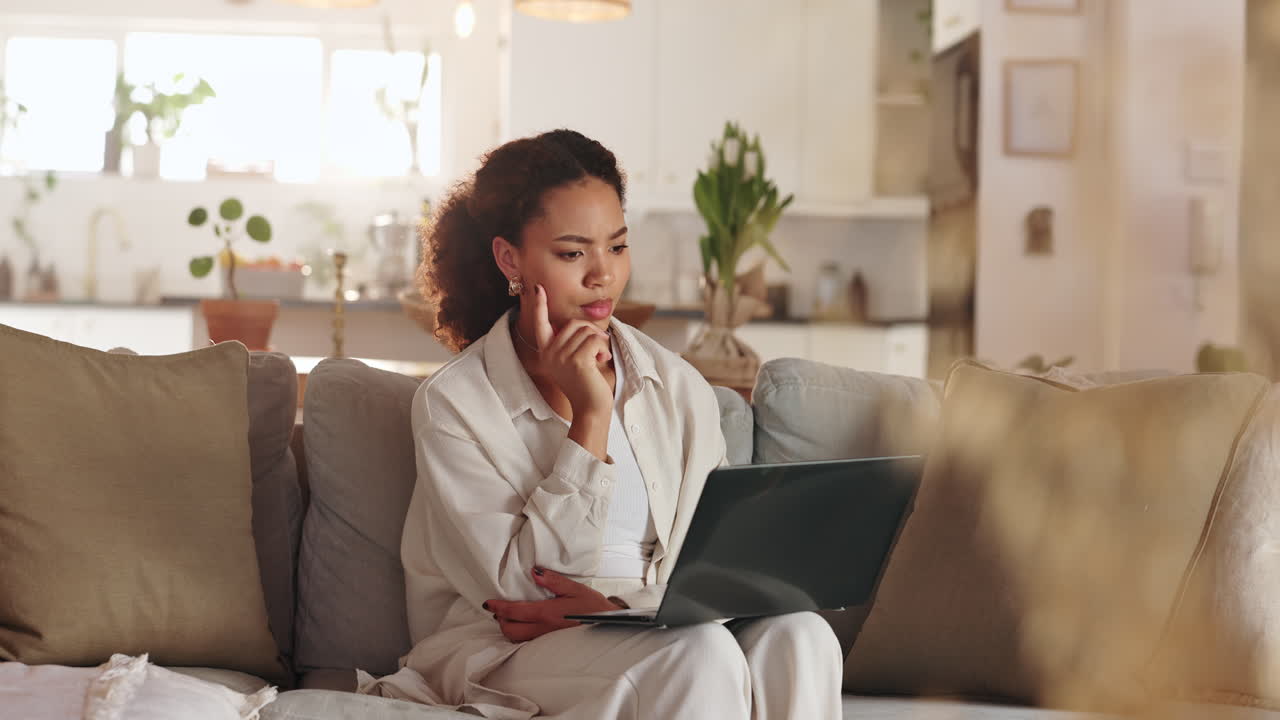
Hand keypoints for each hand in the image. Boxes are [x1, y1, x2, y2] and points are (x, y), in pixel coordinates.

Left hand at [484, 568, 621, 642]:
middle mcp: (543, 630)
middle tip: (498, 609)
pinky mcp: (550, 647)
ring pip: (516, 640)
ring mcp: (545, 641)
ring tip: (508, 617)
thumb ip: (553, 580)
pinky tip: (522, 627)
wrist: (608, 626)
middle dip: (500, 620)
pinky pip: (527, 644)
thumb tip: (534, 571)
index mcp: (546, 614)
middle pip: (510, 630)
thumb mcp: (575, 588)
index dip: (498, 608)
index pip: (514, 612)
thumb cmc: (592, 607)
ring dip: (508, 629)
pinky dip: (519, 636)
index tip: (488, 603)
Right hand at [531, 284, 612, 417]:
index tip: (538, 287)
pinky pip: (593, 340)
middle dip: (591, 332)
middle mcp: (549, 353)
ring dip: (599, 341)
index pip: (540, 324)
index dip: (540, 305)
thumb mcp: (573, 361)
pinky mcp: (576, 361)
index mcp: (546, 352)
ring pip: (586, 331)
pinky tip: (603, 360)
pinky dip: (603, 348)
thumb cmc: (585, 384)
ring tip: (601, 356)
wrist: (590, 408)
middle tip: (600, 346)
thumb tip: (581, 325)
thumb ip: (571, 343)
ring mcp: (561, 357)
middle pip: (573, 324)